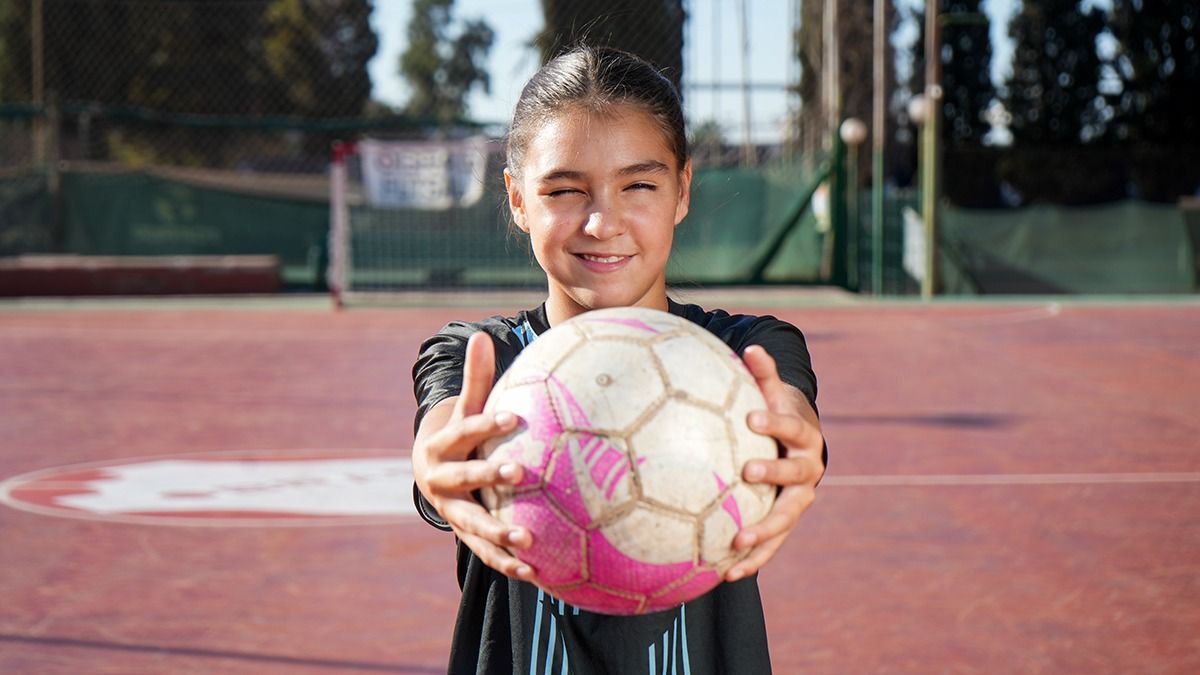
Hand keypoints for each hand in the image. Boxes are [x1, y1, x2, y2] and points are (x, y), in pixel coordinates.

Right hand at [412, 331, 538, 581]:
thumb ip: (476, 378)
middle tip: (520, 472)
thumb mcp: (465, 408)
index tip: (511, 417)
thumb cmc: (460, 435)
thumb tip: (481, 334)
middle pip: (464, 479)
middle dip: (489, 476)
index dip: (485, 425)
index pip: (464, 431)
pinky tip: (536, 572)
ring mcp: (451, 512)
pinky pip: (485, 553)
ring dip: (498, 533)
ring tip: (529, 539)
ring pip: (473, 523)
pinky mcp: (464, 536)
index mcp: (441, 446)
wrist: (429, 475)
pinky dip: (507, 563)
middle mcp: (440, 481)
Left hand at [725, 344, 825, 581]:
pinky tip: (726, 573)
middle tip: (748, 472)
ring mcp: (799, 500)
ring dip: (764, 531)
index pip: (791, 426)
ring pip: (785, 518)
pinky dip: (753, 560)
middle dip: (773, 474)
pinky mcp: (785, 523)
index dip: (774, 421)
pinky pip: (772, 545)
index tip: (751, 417)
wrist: (801, 447)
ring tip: (737, 541)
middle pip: (794, 475)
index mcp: (803, 436)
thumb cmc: (777, 414)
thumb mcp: (773, 394)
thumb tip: (751, 347)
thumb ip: (763, 374)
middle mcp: (808, 470)